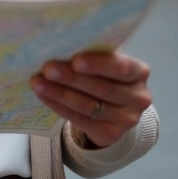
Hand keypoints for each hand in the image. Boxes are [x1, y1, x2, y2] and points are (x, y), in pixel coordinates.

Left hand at [29, 51, 151, 148]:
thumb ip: (94, 55)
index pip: (121, 68)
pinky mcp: (111, 134)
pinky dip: (59, 107)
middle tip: (47, 69)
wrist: (114, 110)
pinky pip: (80, 120)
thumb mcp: (107, 64)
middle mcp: (138, 97)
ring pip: (88, 105)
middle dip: (71, 78)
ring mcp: (127, 119)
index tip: (75, 60)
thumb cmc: (106, 76)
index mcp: (139, 72)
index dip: (98, 64)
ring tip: (38, 82)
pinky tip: (43, 96)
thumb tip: (60, 44)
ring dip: (60, 93)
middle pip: (101, 88)